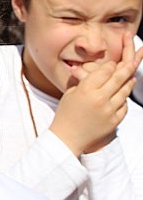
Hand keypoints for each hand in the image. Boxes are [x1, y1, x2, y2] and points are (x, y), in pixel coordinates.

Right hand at [50, 33, 140, 154]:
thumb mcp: (70, 94)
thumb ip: (85, 81)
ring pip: (125, 90)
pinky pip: (124, 105)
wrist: (66, 138)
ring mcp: (109, 110)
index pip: (105, 70)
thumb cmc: (65, 114)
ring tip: (131, 77)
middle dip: (127, 67)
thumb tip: (98, 71)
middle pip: (119, 77)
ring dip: (128, 82)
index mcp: (86, 90)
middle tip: (133, 60)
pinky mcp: (114, 120)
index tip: (112, 64)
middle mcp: (99, 98)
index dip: (110, 65)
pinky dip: (123, 99)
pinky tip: (122, 96)